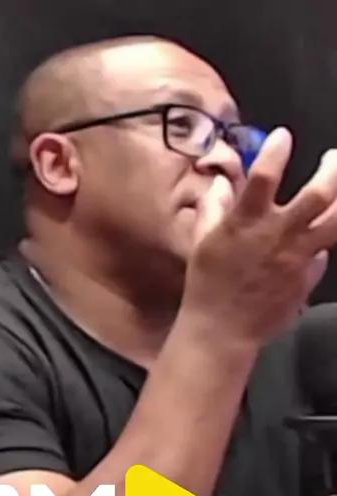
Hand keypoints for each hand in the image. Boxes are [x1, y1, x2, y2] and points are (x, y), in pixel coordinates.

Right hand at [183, 128, 336, 343]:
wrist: (222, 330)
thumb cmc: (207, 285)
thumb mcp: (202, 242)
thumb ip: (213, 208)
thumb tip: (221, 183)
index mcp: (246, 222)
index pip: (265, 176)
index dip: (277, 150)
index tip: (283, 136)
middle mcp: (277, 235)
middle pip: (320, 194)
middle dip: (333, 169)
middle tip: (333, 158)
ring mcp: (297, 258)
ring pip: (335, 222)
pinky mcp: (306, 278)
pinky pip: (322, 255)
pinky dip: (320, 245)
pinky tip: (314, 244)